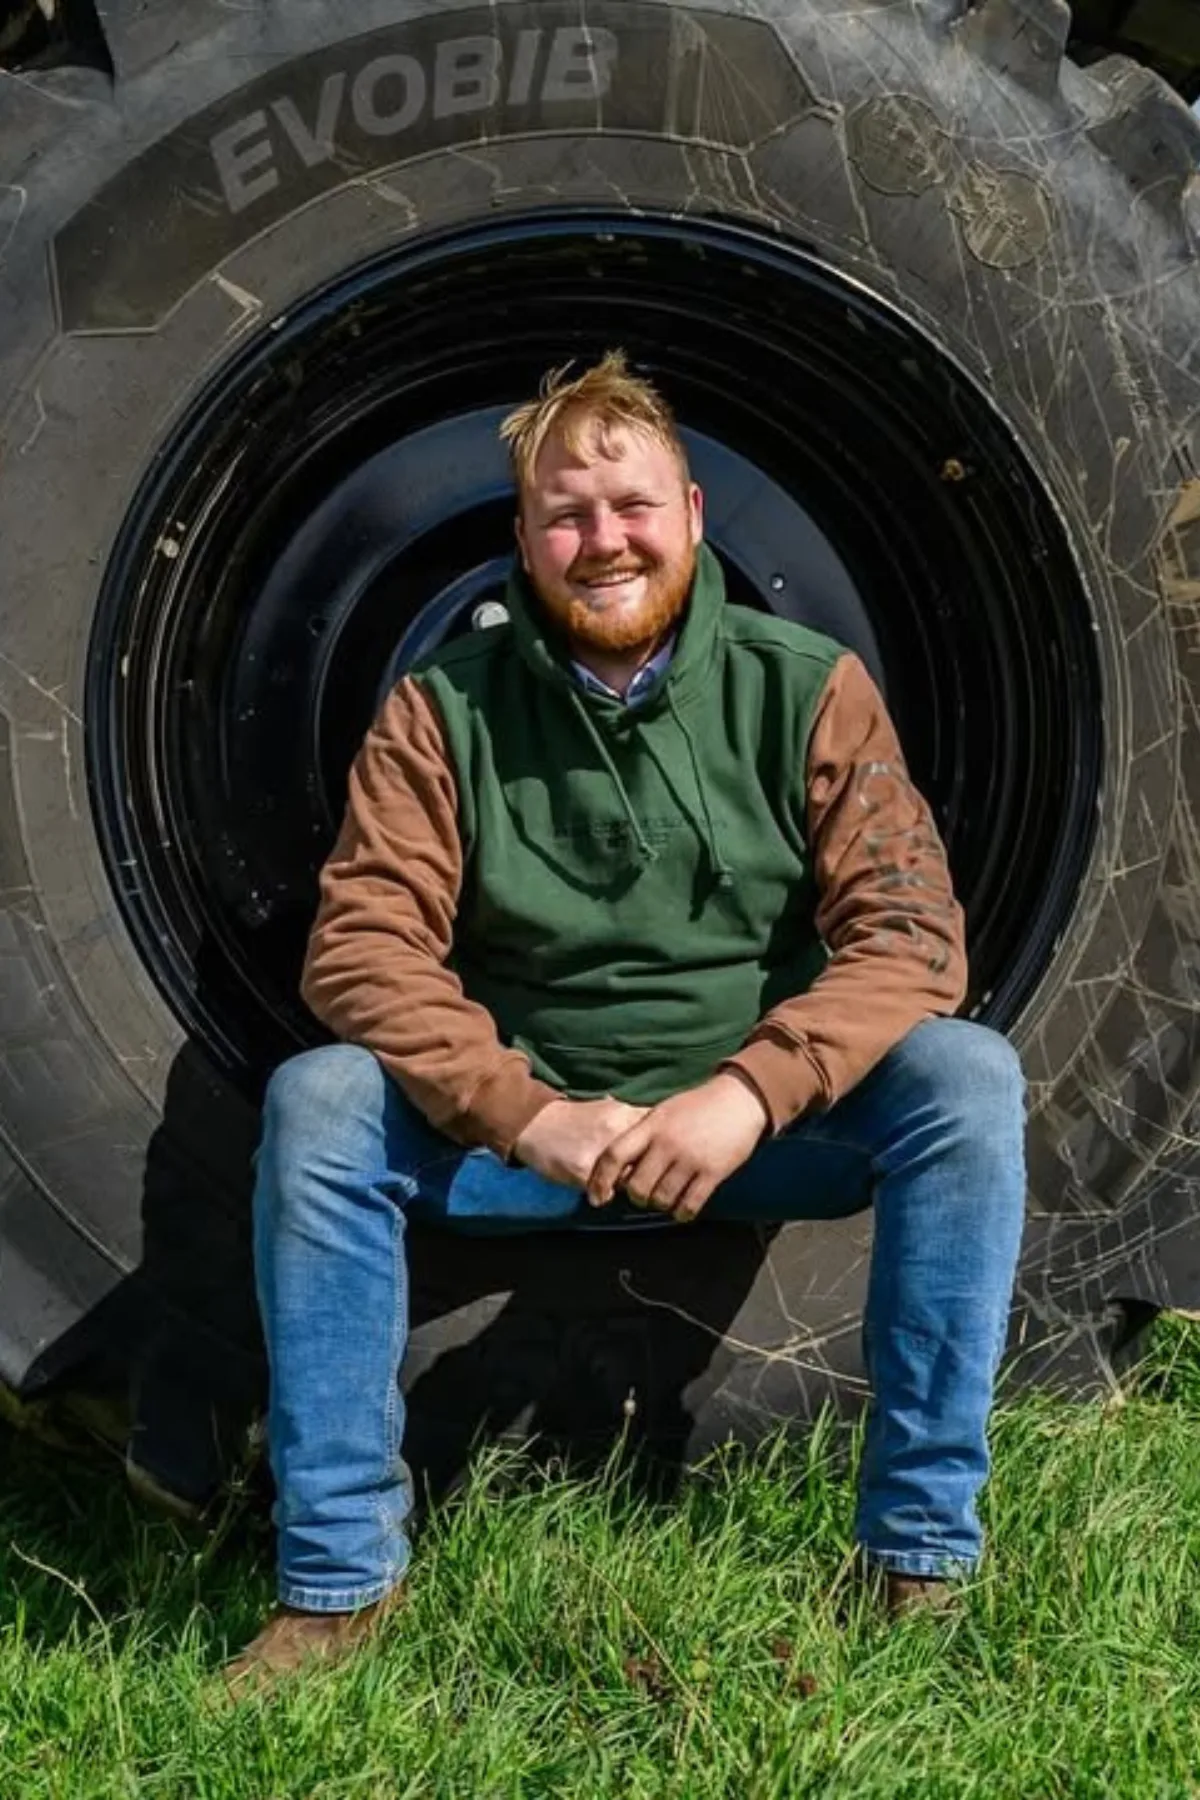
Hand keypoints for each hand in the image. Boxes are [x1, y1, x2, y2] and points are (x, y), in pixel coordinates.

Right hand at [513, 1096, 650, 1189]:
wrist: (535, 1123)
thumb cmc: (575, 1119)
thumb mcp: (608, 1110)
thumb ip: (633, 1123)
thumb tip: (662, 1136)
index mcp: (624, 1114)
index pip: (659, 1138)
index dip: (661, 1153)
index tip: (658, 1161)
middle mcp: (616, 1130)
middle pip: (649, 1162)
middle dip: (648, 1173)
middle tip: (643, 1180)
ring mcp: (601, 1151)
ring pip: (630, 1179)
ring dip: (629, 1186)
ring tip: (621, 1187)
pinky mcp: (584, 1171)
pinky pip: (606, 1192)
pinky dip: (606, 1194)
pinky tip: (600, 1191)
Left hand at [586, 1072, 769, 1222]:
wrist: (741, 1099)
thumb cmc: (699, 1105)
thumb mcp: (664, 1111)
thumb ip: (643, 1134)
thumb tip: (618, 1161)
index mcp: (651, 1126)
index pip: (613, 1156)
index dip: (600, 1180)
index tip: (598, 1197)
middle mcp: (667, 1144)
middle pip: (636, 1187)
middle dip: (637, 1197)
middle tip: (645, 1194)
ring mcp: (690, 1159)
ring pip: (661, 1199)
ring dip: (660, 1204)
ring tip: (667, 1197)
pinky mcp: (713, 1172)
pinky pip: (689, 1205)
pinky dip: (682, 1212)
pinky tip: (683, 1208)